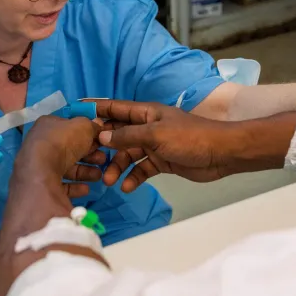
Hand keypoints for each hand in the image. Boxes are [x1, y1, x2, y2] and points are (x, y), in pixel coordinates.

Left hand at [20, 115, 105, 197]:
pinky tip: (86, 189)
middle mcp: (42, 143)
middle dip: (89, 155)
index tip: (101, 141)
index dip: (86, 134)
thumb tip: (98, 126)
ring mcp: (40, 165)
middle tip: (103, 160)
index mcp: (48, 125)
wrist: (41, 171)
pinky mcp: (41, 184)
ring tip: (98, 175)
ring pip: (66, 167)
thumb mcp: (83, 126)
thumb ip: (92, 126)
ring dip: (85, 171)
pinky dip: (74, 186)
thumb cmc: (63, 142)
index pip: (70, 127)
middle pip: (70, 149)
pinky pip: (60, 184)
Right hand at [94, 100, 233, 191]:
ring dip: (117, 166)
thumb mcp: (155, 134)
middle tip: (88, 160)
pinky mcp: (161, 161)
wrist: (221, 154)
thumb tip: (101, 136)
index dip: (96, 110)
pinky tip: (128, 187)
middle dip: (103, 146)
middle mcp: (147, 126)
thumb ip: (128, 136)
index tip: (74, 115)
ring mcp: (154, 145)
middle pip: (118, 134)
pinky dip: (133, 177)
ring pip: (127, 154)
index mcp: (145, 113)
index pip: (115, 108)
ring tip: (109, 180)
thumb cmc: (189, 137)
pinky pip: (141, 168)